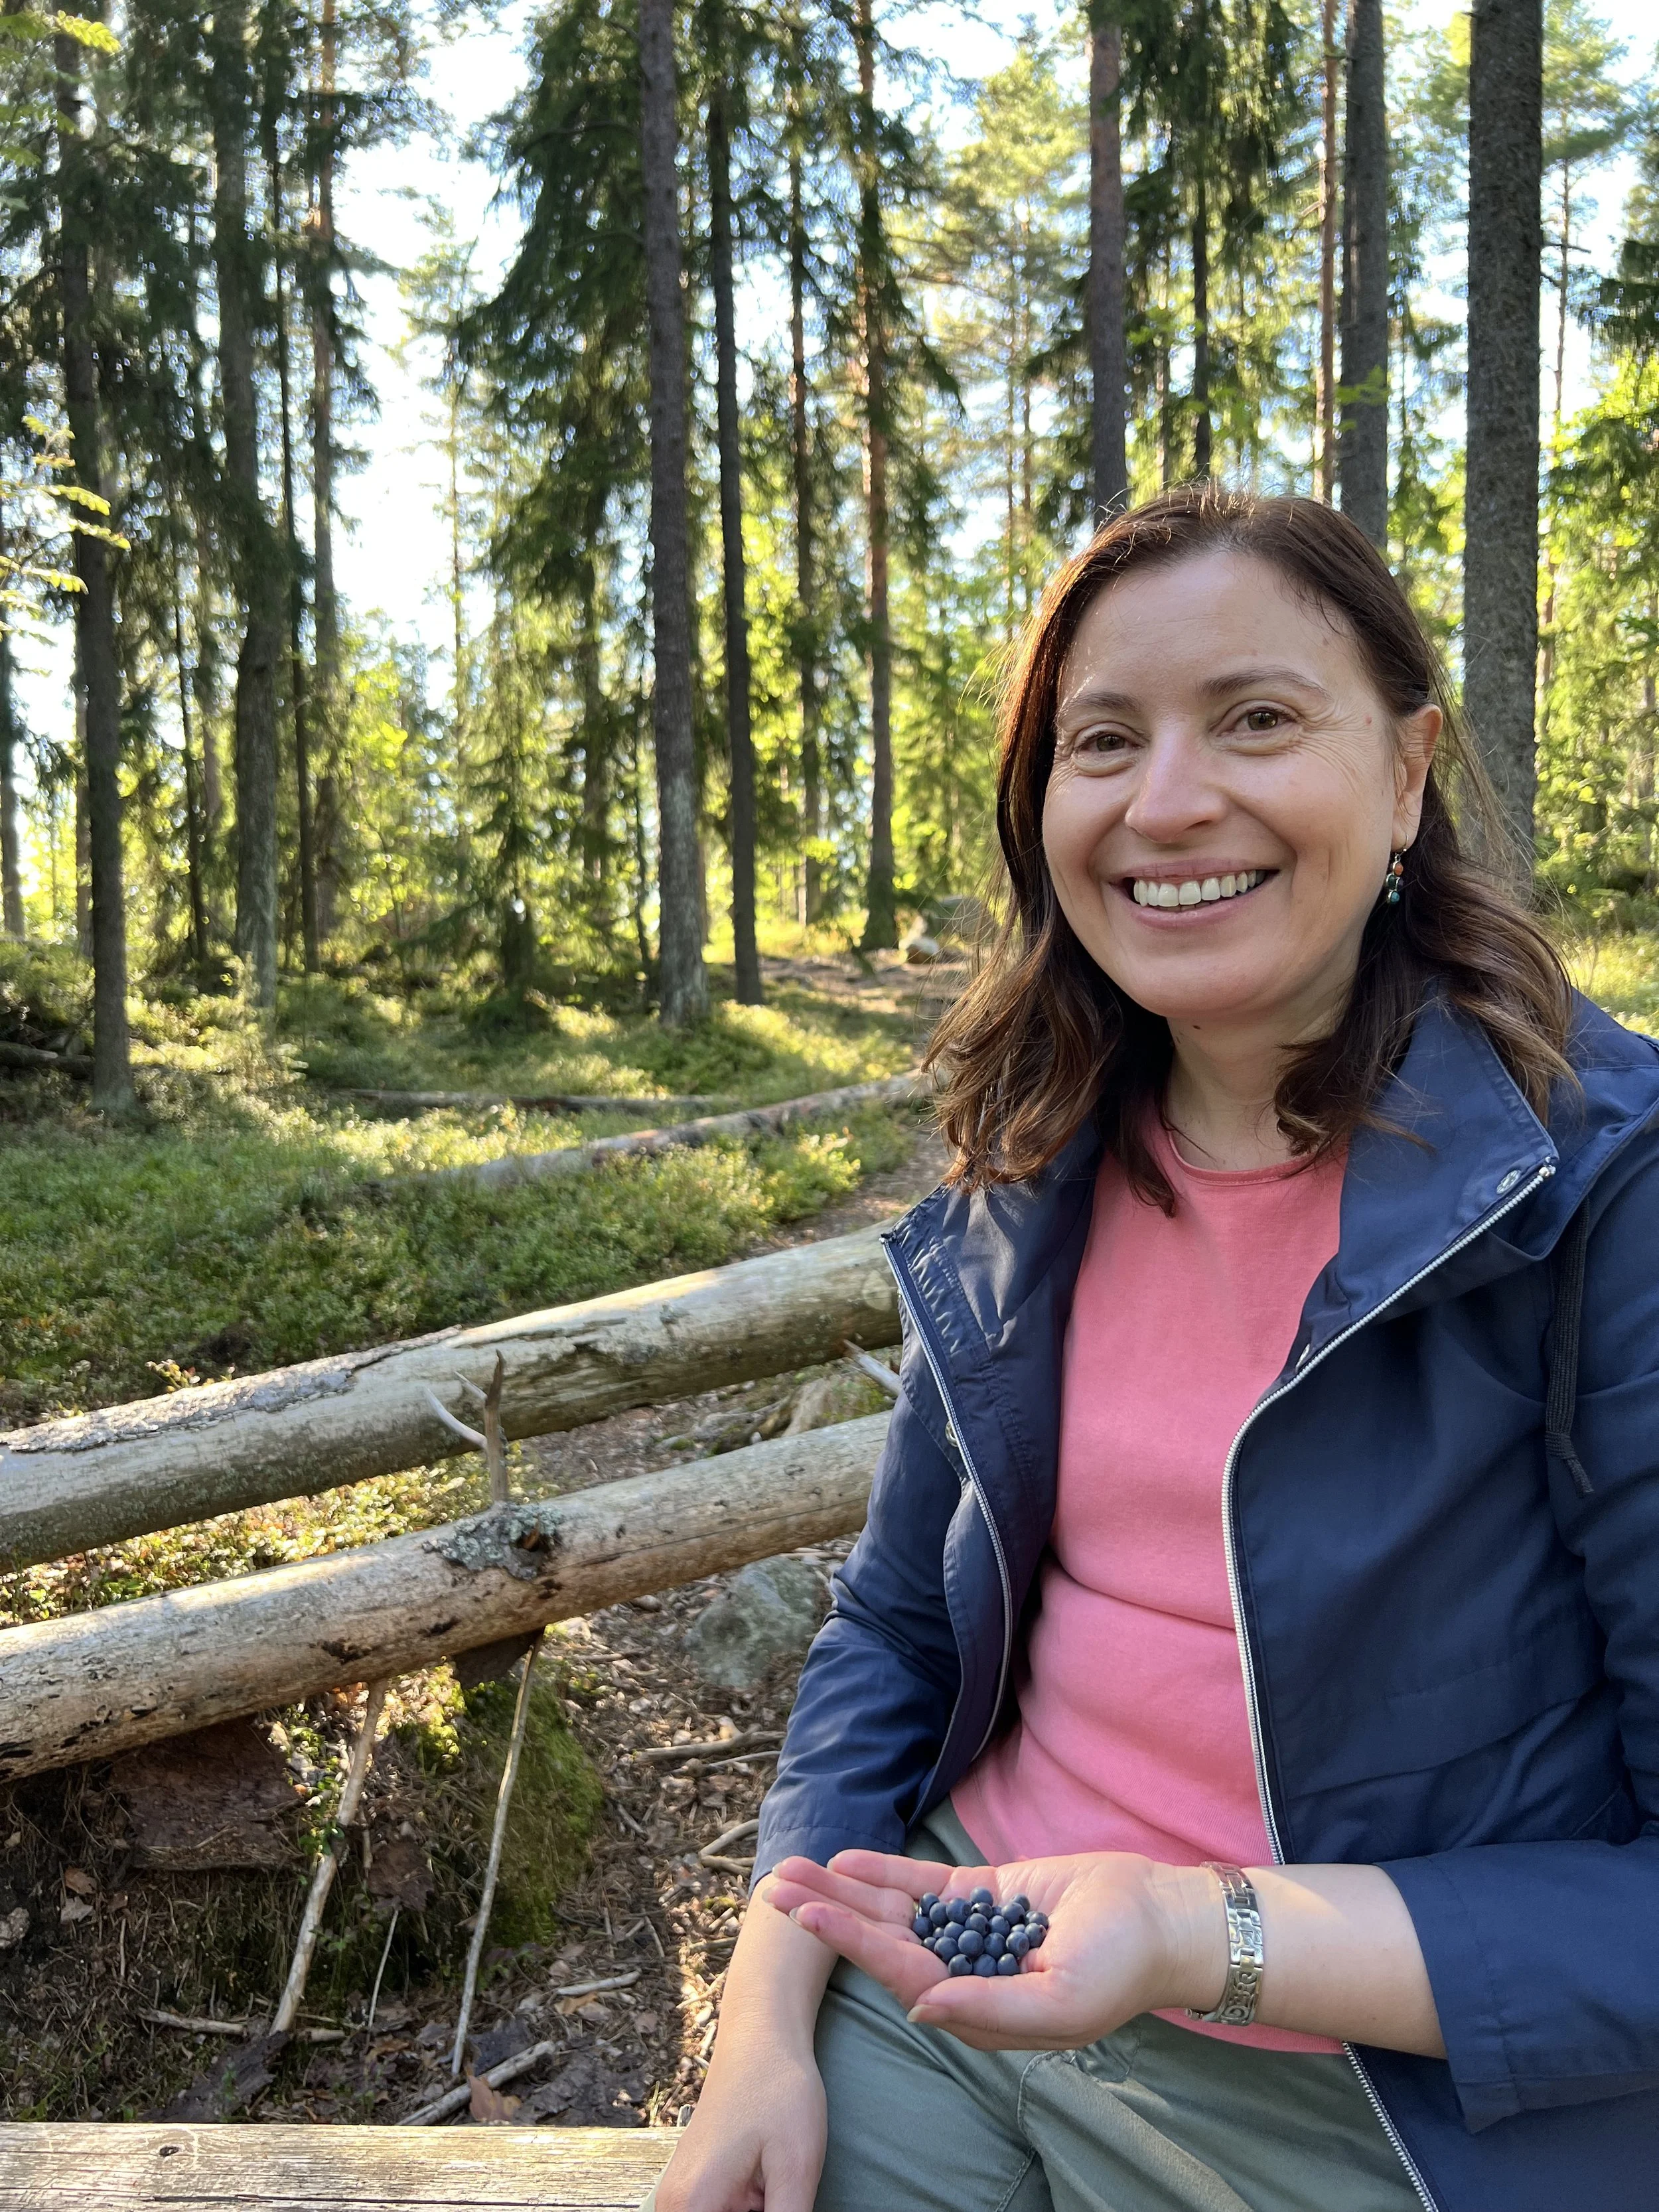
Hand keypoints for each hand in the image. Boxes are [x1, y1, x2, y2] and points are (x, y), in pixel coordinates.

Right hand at [650, 2034, 826, 2211]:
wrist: (760, 2038)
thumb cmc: (779, 2091)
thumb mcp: (796, 2168)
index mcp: (692, 2207)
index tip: (779, 2206)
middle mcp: (673, 2208)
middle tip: (781, 2193)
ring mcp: (679, 2199)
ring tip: (776, 2186)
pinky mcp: (692, 2192)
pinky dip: (748, 2211)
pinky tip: (769, 2191)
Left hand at [766, 1847, 1223, 2053]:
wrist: (1161, 1921)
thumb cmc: (1119, 1970)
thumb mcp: (1058, 2002)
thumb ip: (988, 2008)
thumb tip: (921, 2008)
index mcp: (976, 2009)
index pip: (899, 1974)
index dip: (851, 1944)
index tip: (808, 1917)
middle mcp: (964, 1974)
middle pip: (882, 1943)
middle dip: (829, 1916)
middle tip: (773, 1890)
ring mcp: (972, 1933)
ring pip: (894, 1912)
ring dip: (845, 1891)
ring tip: (794, 1870)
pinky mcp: (988, 1896)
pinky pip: (927, 1888)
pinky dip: (887, 1874)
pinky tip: (847, 1860)